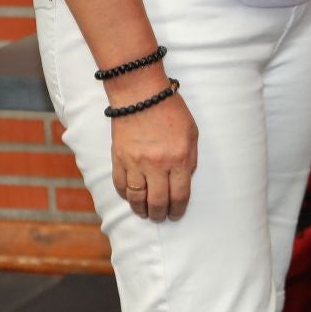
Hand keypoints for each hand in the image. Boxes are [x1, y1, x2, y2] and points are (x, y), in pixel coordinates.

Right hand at [111, 89, 197, 221]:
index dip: (178, 209)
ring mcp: (136, 163)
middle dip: (160, 214)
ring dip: (141, 210)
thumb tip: (184, 180)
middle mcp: (158, 164)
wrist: (140, 94)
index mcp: (180, 158)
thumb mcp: (192, 134)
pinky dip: (125, 195)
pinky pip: (121, 185)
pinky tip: (131, 198)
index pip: (180, 195)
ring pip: (137, 198)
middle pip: (158, 201)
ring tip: (145, 213)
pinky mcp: (119, 158)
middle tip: (161, 217)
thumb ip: (190, 159)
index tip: (176, 215)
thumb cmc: (171, 111)